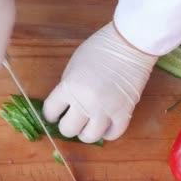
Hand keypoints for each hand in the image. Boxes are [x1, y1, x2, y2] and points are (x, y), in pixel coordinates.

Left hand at [43, 22, 157, 142]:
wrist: (129, 44)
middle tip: (71, 120)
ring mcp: (106, 110)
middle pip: (68, 129)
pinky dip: (107, 133)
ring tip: (88, 125)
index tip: (54, 114)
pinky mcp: (124, 112)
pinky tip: (104, 127)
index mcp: (69, 87)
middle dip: (67, 126)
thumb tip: (65, 105)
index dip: (51, 114)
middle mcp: (86, 102)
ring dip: (86, 133)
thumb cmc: (100, 49)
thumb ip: (68, 87)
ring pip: (89, 137)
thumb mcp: (73, 65)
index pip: (51, 111)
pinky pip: (113, 134)